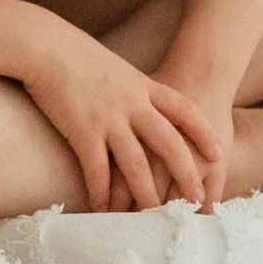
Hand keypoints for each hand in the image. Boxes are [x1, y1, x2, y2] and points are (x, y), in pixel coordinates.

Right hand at [18, 24, 222, 212]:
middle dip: (186, 174)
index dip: (202, 133)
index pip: (184, 110)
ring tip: (155, 219)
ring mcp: (109, 118)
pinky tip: (103, 211)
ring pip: (137, 165)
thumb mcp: (114, 66)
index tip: (218, 153)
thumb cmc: (73, 52)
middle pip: (168, 143)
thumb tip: (137, 104)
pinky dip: (102, 195)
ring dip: (147, 196)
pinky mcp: (84, 131)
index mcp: (142, 85)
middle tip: (196, 201)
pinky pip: (98, 172)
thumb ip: (129, 88)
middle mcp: (132, 103)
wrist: (44, 45)